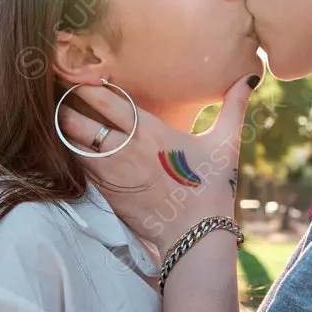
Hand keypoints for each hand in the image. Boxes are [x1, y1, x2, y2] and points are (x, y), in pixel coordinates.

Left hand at [59, 73, 259, 254]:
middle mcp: (124, 149)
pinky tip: (69, 152)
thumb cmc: (211, 186)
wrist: (195, 234)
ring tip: (61, 122)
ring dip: (63, 133)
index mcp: (148, 129)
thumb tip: (251, 76)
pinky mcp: (104, 195)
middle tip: (60, 98)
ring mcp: (110, 174)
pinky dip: (70, 158)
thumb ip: (234, 105)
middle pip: (77, 120)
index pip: (104, 98)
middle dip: (65, 106)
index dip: (87, 85)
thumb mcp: (226, 142)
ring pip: (70, 145)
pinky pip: (76, 171)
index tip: (81, 77)